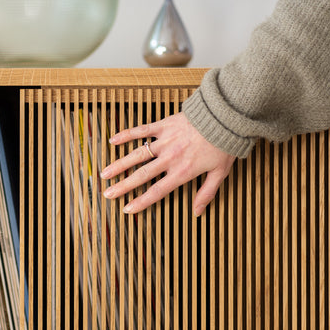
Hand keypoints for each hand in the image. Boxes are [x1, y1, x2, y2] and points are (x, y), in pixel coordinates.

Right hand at [100, 111, 234, 215]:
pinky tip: (113, 141)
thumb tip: (198, 213)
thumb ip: (206, 193)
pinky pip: (142, 130)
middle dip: (123, 186)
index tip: (127, 209)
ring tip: (104, 173)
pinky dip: (127, 135)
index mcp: (182, 172)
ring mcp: (165, 141)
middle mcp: (170, 158)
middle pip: (141, 175)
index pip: (157, 191)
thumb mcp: (219, 173)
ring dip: (119, 164)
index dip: (141, 202)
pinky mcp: (164, 125)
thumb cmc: (224, 145)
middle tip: (108, 194)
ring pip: (137, 155)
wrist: (226, 117)